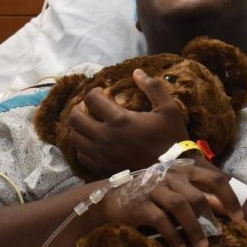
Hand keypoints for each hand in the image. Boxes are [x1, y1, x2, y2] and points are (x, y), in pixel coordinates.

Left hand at [68, 68, 187, 177]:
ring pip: (74, 138)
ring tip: (89, 124)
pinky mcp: (101, 169)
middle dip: (79, 108)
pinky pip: (81, 155)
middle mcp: (105, 138)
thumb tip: (137, 72)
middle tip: (89, 107)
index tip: (101, 91)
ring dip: (78, 128)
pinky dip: (82, 146)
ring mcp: (101, 155)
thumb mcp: (169, 109)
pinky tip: (93, 142)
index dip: (94, 91)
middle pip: (75, 118)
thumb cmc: (172, 140)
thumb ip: (153, 88)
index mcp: (120, 120)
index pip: (92, 99)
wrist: (172, 174)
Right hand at [98, 159, 243, 246]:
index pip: (213, 179)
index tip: (239, 218)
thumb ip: (199, 196)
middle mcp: (169, 175)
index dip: (229, 198)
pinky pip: (160, 220)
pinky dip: (174, 236)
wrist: (113, 198)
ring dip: (194, 229)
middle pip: (197, 195)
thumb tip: (226, 209)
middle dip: (211, 218)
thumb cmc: (152, 195)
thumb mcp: (176, 191)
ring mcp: (153, 188)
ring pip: (180, 207)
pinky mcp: (140, 204)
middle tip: (220, 235)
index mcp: (183, 170)